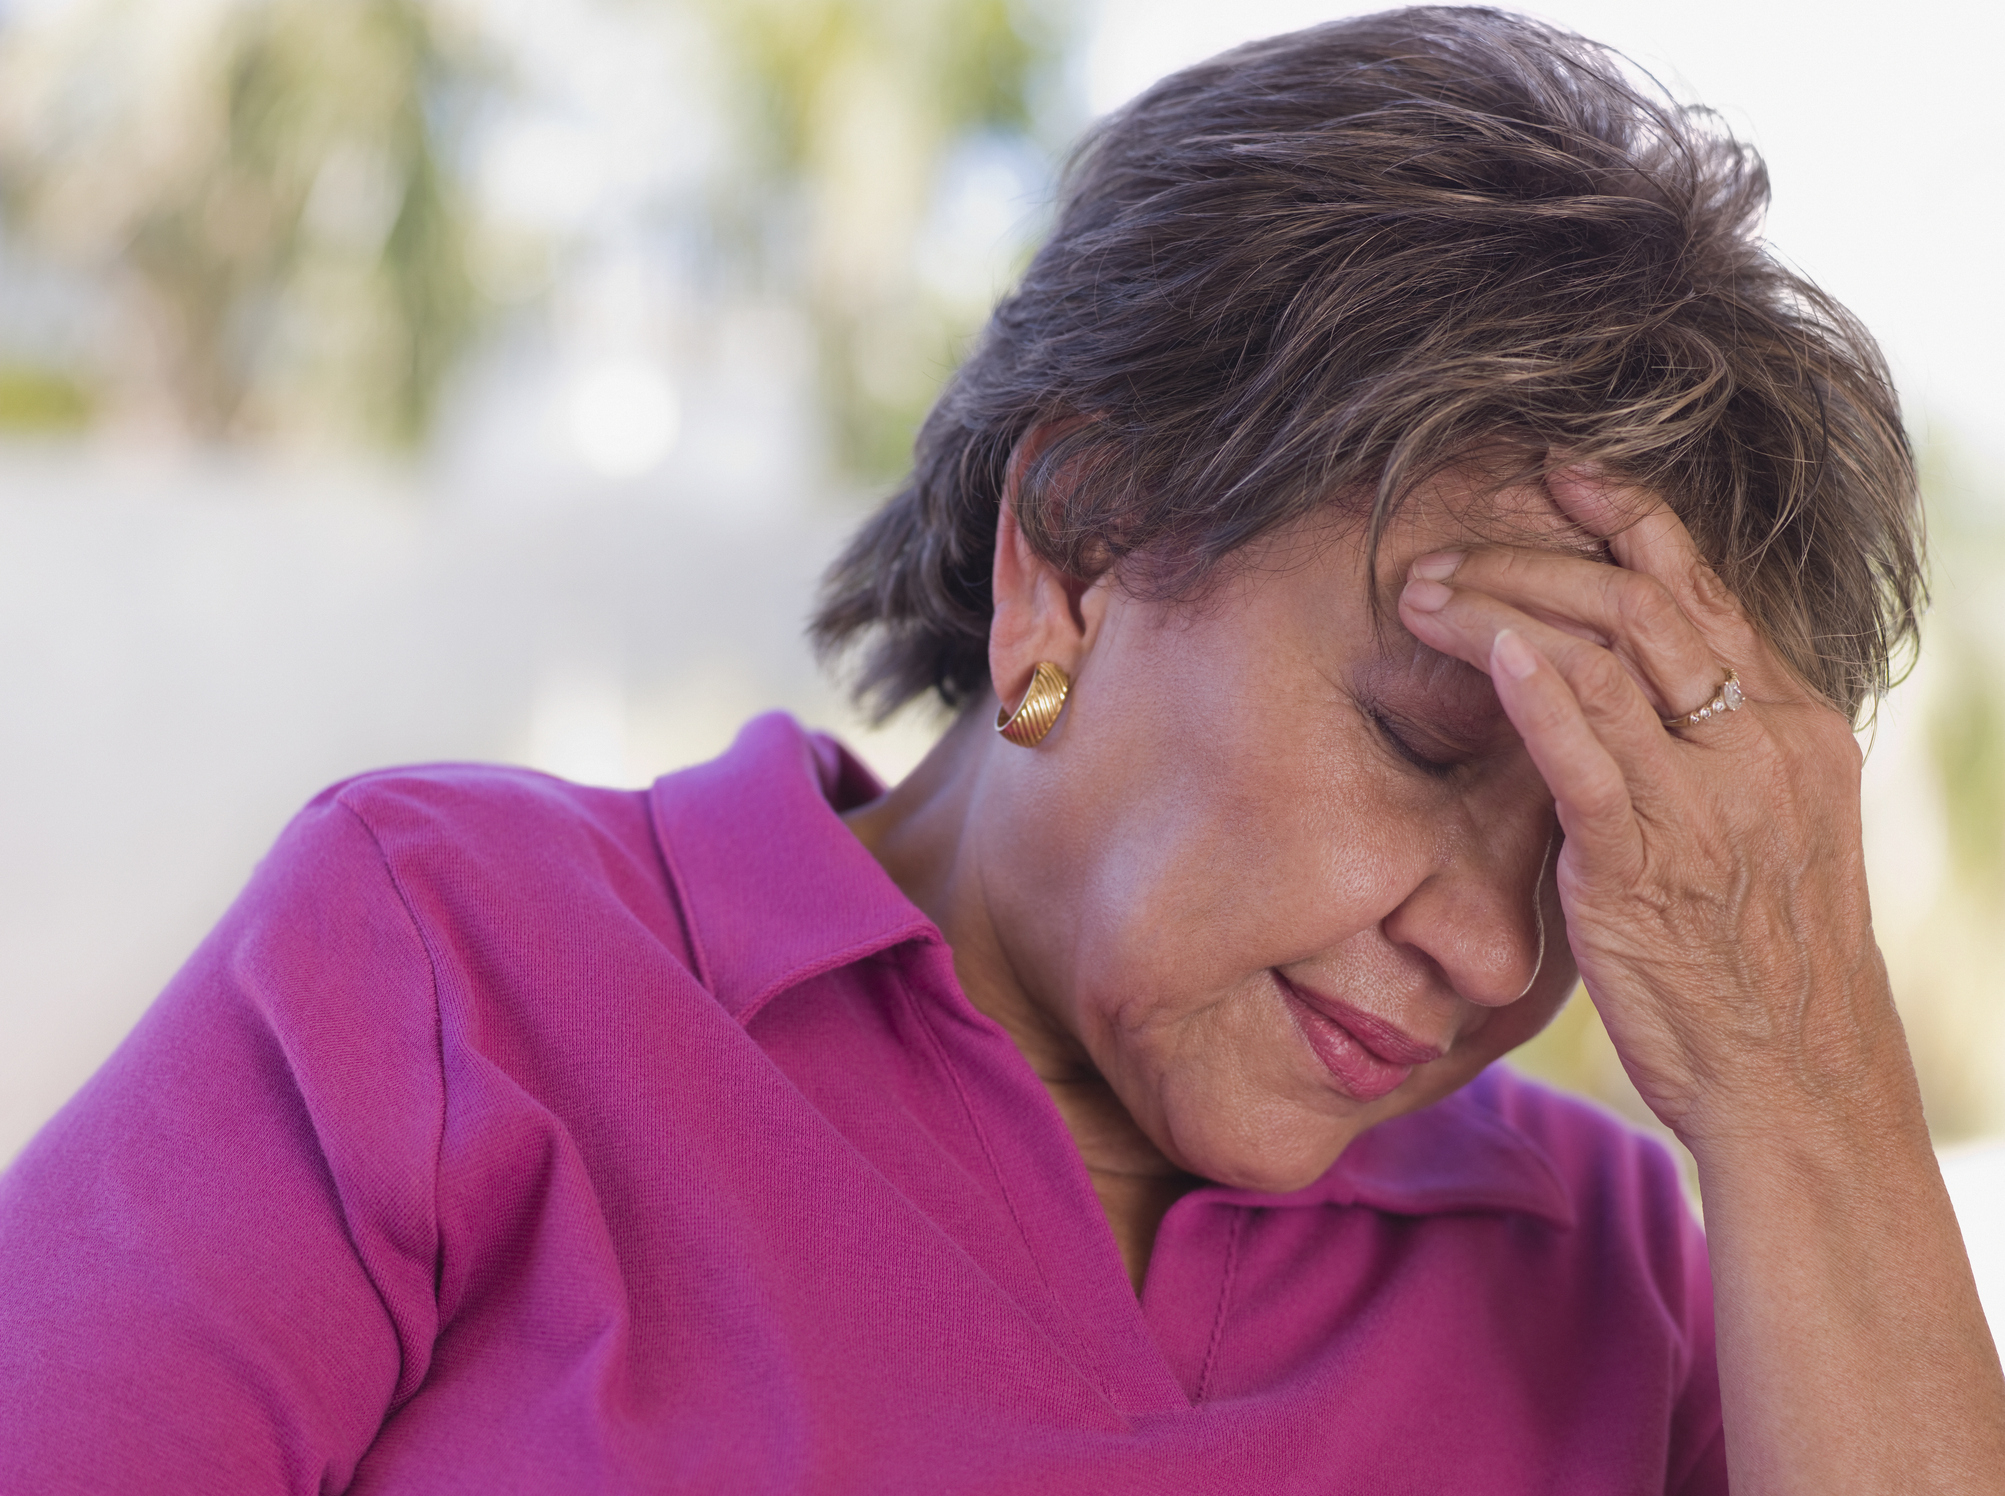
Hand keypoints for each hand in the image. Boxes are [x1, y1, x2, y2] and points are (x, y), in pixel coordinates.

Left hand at [1396, 468, 1896, 1143]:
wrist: (1803, 1083)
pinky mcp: (1650, 861)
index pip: (1703, 589)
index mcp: (1792, 725)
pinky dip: (1535, 688)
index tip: (1557, 475)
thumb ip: (1712, 753)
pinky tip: (1485, 646)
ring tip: (1419, 593)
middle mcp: (1761, 742)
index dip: (1627, 519)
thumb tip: (1632, 696)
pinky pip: (1588, 753)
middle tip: (1442, 550)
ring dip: (1499, 608)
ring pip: (1602, 657)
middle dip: (1532, 559)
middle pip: (1641, 603)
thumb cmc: (1766, 964)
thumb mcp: (1765, 834)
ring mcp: (1710, 798)